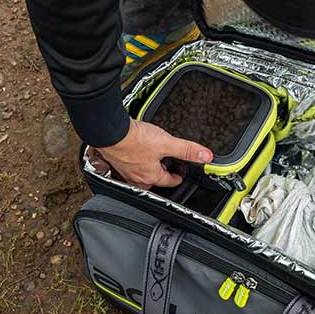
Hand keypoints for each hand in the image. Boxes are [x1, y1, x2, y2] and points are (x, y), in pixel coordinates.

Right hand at [95, 118, 212, 189]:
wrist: (109, 131)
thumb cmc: (134, 139)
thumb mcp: (167, 143)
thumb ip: (187, 150)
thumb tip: (205, 156)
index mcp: (150, 176)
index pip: (168, 182)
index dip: (177, 177)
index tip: (180, 174)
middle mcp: (136, 177)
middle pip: (152, 181)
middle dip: (160, 176)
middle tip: (166, 168)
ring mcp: (123, 170)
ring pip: (138, 175)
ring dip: (145, 170)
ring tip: (151, 161)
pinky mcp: (114, 159)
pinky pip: (126, 165)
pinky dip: (132, 162)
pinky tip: (133, 154)